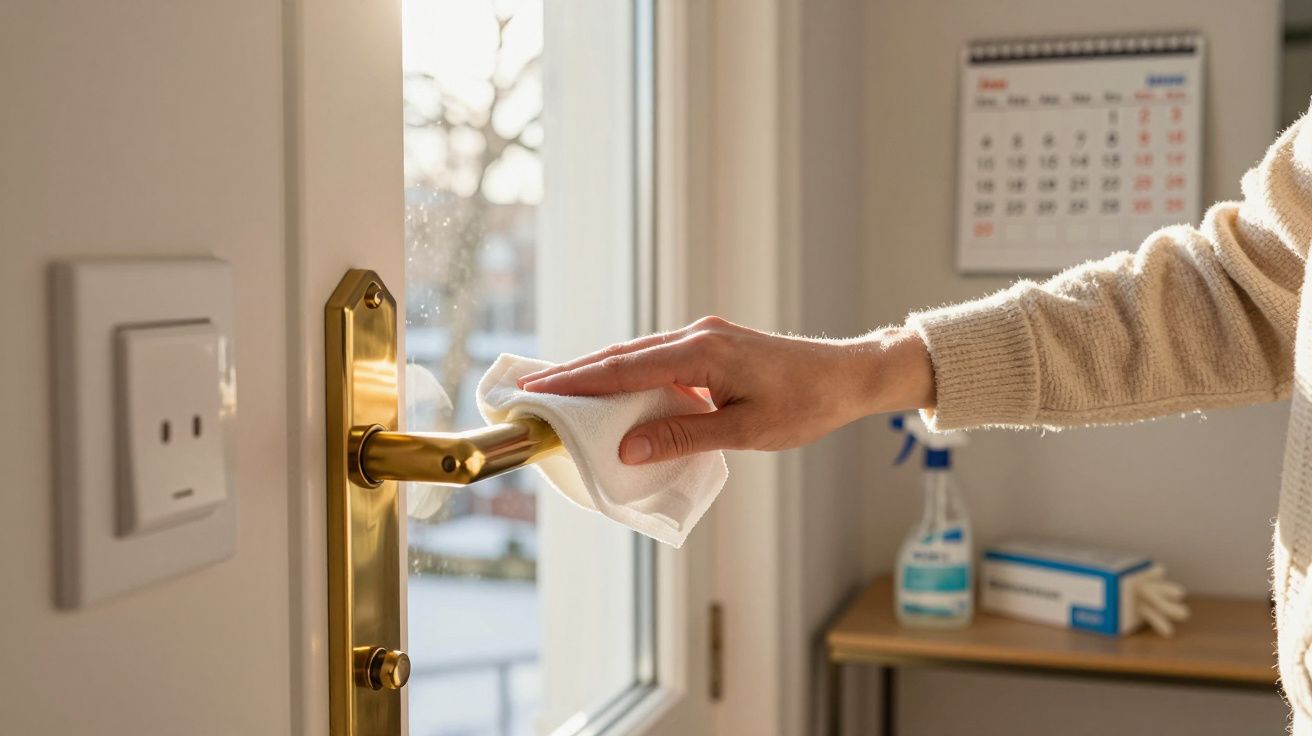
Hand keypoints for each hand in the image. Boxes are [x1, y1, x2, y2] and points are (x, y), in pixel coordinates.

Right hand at [518, 316, 935, 463]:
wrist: (848, 375)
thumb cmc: (805, 405)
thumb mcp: (746, 430)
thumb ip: (684, 436)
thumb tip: (628, 447)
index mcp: (703, 353)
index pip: (624, 369)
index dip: (576, 382)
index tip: (535, 388)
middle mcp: (697, 336)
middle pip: (621, 356)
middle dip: (573, 373)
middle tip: (527, 387)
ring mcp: (704, 337)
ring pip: (637, 356)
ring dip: (597, 373)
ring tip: (556, 391)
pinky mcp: (711, 345)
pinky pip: (657, 360)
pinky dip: (627, 375)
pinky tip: (610, 392)